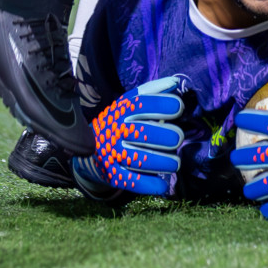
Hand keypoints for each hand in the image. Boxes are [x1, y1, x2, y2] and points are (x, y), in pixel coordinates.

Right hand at [71, 75, 189, 198]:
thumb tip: (174, 82)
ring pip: (141, 159)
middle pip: (144, 133)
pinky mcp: (112, 174)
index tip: (178, 108)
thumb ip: (151, 93)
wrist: (88, 148)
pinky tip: (162, 185)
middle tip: (177, 138)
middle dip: (167, 136)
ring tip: (175, 163)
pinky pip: (132, 181)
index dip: (162, 104)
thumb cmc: (118, 123)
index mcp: (120, 112)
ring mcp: (112, 154)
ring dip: (164, 162)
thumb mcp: (127, 105)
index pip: (141, 104)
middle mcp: (115, 132)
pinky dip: (150, 184)